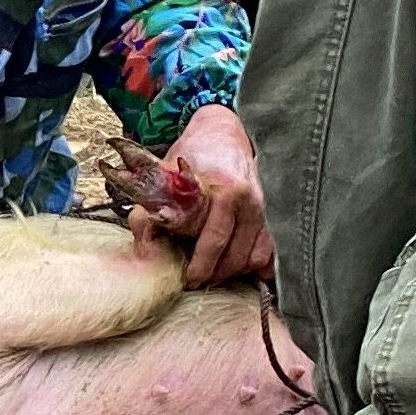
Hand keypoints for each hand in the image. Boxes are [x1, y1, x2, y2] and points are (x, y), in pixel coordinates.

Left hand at [139, 105, 274, 285]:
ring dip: (234, 271)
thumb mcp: (167, 171)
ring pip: (255, 258)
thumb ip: (153, 200)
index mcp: (225, 189)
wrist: (223, 134)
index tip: (188, 279)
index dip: (200, 265)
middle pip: (236, 255)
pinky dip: (254, 264)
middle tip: (197, 280)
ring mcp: (265, 209)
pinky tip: (236, 265)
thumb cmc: (194, 155)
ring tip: (213, 271)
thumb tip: (143, 227)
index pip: (214, 239)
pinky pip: (269, 252)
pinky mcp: (272, 215)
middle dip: (215, 274)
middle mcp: (250, 201)